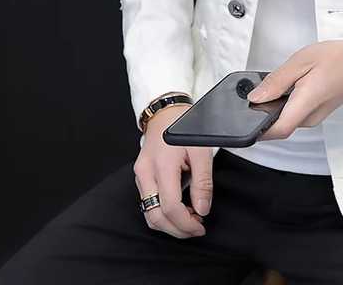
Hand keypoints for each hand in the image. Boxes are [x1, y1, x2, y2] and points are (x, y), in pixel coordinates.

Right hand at [133, 104, 213, 237]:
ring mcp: (140, 176)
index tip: (200, 226)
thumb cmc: (184, 127)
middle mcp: (146, 173)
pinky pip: (147, 203)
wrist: (166, 112)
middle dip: (177, 229)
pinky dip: (162, 213)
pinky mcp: (140, 177)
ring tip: (189, 220)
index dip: (186, 223)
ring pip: (148, 213)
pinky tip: (178, 210)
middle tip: (196, 229)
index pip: (170, 206)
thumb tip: (202, 209)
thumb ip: (203, 182)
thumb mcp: (201, 150)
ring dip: (169, 224)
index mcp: (162, 165)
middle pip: (155, 216)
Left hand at [247, 39, 342, 140]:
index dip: (258, 129)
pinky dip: (286, 103)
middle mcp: (310, 117)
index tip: (245, 119)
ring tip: (279, 83)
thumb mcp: (302, 61)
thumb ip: (277, 80)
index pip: (278, 130)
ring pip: (286, 119)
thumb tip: (256, 97)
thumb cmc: (338, 59)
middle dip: (264, 112)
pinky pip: (295, 114)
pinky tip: (290, 86)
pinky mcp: (316, 113)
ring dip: (276, 106)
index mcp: (306, 103)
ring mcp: (314, 117)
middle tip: (259, 90)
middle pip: (278, 125)